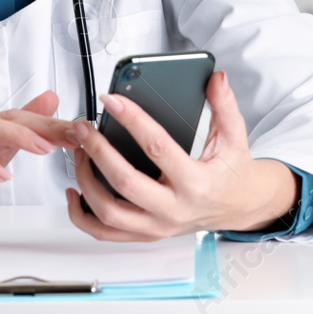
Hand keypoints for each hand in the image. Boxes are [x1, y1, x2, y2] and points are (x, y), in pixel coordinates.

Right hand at [0, 90, 72, 230]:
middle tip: (76, 134)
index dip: (59, 125)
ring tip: (43, 149)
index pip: (29, 121)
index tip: (89, 131)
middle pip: (13, 118)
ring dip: (18, 136)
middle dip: (47, 124)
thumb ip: (21, 131)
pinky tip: (1, 173)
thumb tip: (52, 105)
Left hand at [64, 70, 298, 240]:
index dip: (132, 120)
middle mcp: (174, 209)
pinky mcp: (146, 234)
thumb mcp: (234, 136)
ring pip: (109, 212)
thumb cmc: (231, 171)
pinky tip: (75, 191)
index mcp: (196, 182)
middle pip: (125, 183)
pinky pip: (105, 233)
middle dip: (98, 152)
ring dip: (86, 181)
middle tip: (83, 128)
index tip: (112, 101)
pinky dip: (82, 215)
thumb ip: (224, 106)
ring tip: (80, 153)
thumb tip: (216, 79)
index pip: (158, 147)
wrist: (236, 206)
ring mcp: (157, 226)